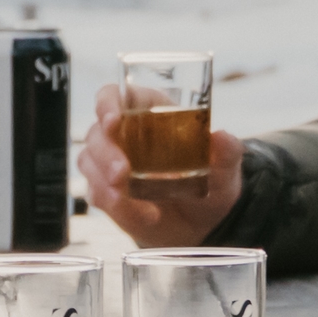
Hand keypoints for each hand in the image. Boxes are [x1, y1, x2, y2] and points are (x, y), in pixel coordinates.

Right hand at [79, 81, 243, 245]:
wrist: (203, 222)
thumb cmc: (210, 181)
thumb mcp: (226, 166)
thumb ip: (227, 151)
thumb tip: (221, 137)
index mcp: (148, 111)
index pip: (114, 95)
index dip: (107, 103)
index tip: (113, 120)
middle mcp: (123, 135)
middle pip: (96, 133)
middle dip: (106, 154)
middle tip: (122, 174)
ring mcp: (110, 164)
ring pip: (90, 165)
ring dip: (107, 184)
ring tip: (138, 203)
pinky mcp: (107, 193)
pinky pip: (99, 197)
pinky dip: (120, 209)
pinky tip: (147, 216)